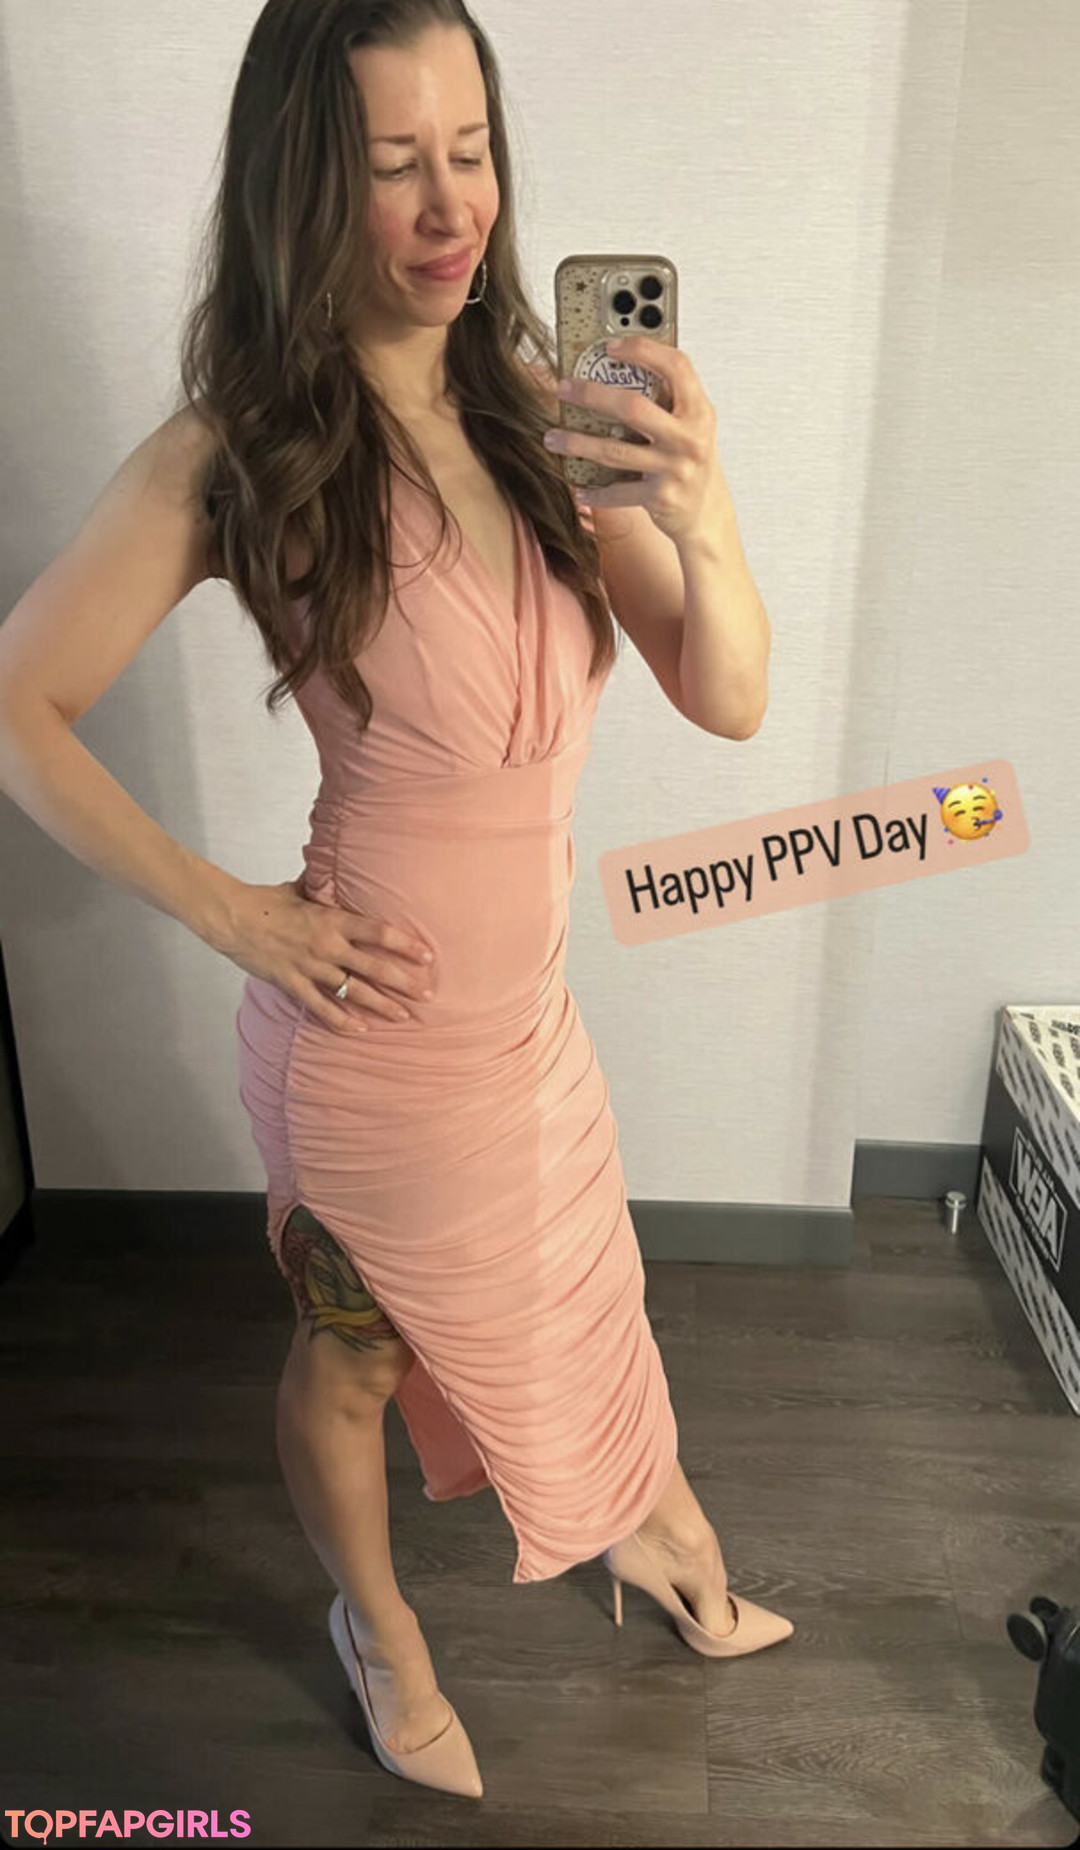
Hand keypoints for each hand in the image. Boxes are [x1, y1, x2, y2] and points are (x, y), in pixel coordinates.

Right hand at [222, 879, 434, 1034]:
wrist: (230, 917)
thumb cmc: (266, 901)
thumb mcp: (300, 890)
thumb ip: (322, 889)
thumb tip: (335, 875)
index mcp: (332, 919)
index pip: (378, 932)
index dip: (405, 945)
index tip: (427, 956)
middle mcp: (326, 945)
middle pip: (373, 967)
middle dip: (403, 982)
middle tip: (426, 994)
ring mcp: (310, 967)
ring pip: (352, 991)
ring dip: (379, 1005)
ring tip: (402, 1016)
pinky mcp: (292, 983)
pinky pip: (320, 1007)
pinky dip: (340, 1020)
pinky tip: (360, 1029)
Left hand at [546, 334, 729, 543]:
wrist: (707, 512)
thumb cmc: (690, 460)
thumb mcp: (690, 423)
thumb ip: (666, 398)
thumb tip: (615, 369)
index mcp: (698, 410)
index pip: (676, 367)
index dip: (643, 350)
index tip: (610, 346)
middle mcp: (689, 438)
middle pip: (633, 407)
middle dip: (591, 395)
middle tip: (564, 389)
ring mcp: (675, 468)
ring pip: (615, 451)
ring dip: (577, 443)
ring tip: (552, 437)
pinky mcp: (661, 497)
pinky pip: (618, 491)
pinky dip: (595, 490)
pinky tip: (579, 485)